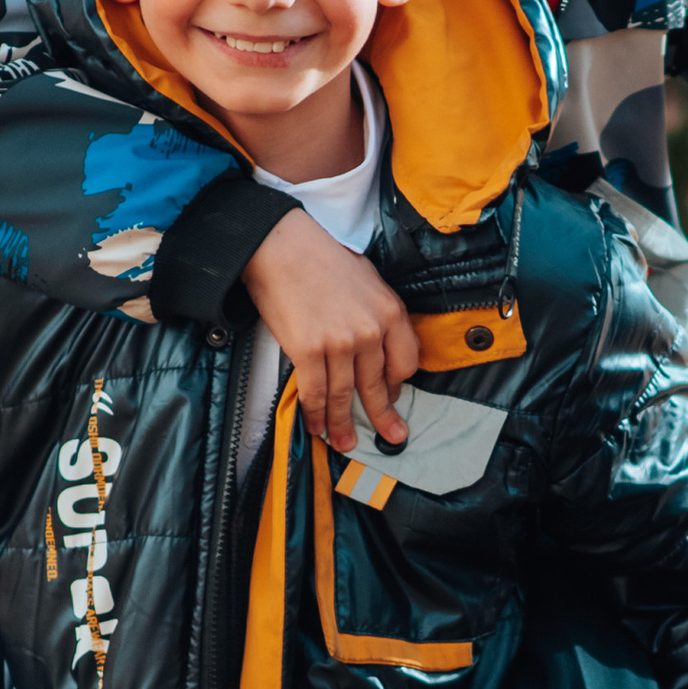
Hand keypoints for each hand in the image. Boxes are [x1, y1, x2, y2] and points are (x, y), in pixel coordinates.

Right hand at [246, 206, 418, 454]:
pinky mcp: (310, 351)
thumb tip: (375, 347)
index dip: (397, 384)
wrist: (282, 246)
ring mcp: (341, 343)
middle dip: (382, 416)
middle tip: (391, 436)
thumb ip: (377, 314)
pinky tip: (316, 427)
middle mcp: (371, 331)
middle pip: (379, 386)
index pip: (406, 362)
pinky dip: (316, 414)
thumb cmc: (320, 259)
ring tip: (343, 442)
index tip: (391, 395)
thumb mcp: (367, 281)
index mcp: (390, 312)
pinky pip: (316, 393)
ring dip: (343, 423)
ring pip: (345, 395)